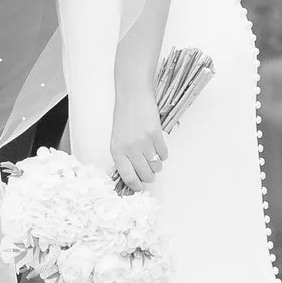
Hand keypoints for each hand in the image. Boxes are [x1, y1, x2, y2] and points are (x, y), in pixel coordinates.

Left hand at [108, 74, 166, 190]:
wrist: (133, 95)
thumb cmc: (124, 116)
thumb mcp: (118, 139)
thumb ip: (124, 157)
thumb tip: (134, 175)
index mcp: (117, 151)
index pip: (128, 178)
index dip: (137, 186)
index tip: (142, 186)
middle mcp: (129, 149)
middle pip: (145, 175)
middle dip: (150, 176)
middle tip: (150, 172)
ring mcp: (143, 142)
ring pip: (156, 166)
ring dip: (157, 164)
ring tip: (153, 155)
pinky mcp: (155, 135)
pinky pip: (164, 154)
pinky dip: (163, 153)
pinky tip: (157, 145)